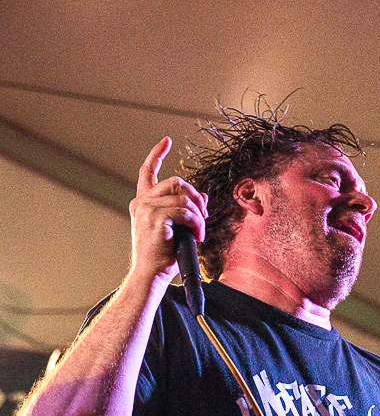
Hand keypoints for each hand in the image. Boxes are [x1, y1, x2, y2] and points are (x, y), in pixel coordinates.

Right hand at [128, 137, 208, 282]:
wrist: (151, 275)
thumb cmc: (163, 257)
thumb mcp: (176, 229)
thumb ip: (185, 210)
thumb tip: (202, 196)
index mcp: (143, 203)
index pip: (147, 172)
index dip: (156, 153)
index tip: (166, 141)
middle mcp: (141, 202)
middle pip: (176, 182)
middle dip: (195, 196)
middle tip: (203, 215)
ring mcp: (146, 209)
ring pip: (183, 196)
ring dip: (198, 214)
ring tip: (199, 230)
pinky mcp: (155, 218)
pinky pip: (185, 211)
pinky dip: (196, 223)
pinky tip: (197, 235)